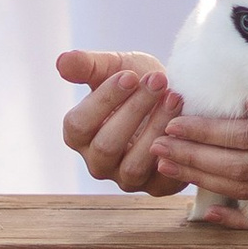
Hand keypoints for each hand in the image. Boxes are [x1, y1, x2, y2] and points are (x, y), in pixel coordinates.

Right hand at [56, 49, 183, 196]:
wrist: (172, 96)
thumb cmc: (138, 81)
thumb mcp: (114, 67)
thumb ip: (87, 65)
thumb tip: (61, 61)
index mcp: (79, 135)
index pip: (79, 124)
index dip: (104, 100)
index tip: (130, 76)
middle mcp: (98, 162)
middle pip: (106, 146)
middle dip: (134, 110)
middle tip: (158, 81)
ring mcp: (125, 178)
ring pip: (133, 165)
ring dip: (156, 128)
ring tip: (175, 97)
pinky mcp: (155, 187)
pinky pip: (161, 177)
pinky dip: (174, 150)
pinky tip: (185, 124)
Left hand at [153, 49, 247, 202]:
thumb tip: (246, 107)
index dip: (208, 133)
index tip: (175, 122)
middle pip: (242, 169)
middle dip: (194, 159)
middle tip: (158, 146)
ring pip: (246, 189)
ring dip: (202, 179)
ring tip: (167, 164)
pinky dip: (232, 215)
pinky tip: (204, 212)